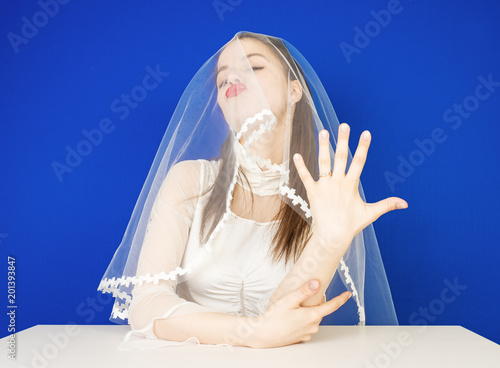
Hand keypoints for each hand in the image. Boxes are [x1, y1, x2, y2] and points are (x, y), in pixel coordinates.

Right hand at [249, 279, 350, 347]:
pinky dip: (302, 319)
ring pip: (313, 318)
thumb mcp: (289, 300)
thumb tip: (317, 283)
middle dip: (315, 302)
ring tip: (293, 307)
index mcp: (312, 316)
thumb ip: (304, 291)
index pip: (331, 306)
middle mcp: (312, 326)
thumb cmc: (273, 318)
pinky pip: (307, 325)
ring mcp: (307, 333)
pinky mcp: (301, 337)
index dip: (341, 299)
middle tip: (302, 296)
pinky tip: (291, 317)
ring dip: (308, 311)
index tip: (348, 294)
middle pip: (320, 310)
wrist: (262, 334)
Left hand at [293, 124, 407, 245]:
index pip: (359, 162)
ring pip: (324, 163)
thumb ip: (387, 205)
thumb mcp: (371, 213)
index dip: (363, 147)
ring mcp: (324, 186)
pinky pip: (305, 177)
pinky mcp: (312, 192)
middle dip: (344, 140)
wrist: (333, 236)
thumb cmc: (351, 225)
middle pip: (342, 157)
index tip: (366, 133)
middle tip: (344, 125)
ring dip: (323, 147)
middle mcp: (338, 182)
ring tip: (323, 131)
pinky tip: (296, 154)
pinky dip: (300, 166)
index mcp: (351, 184)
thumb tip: (406, 204)